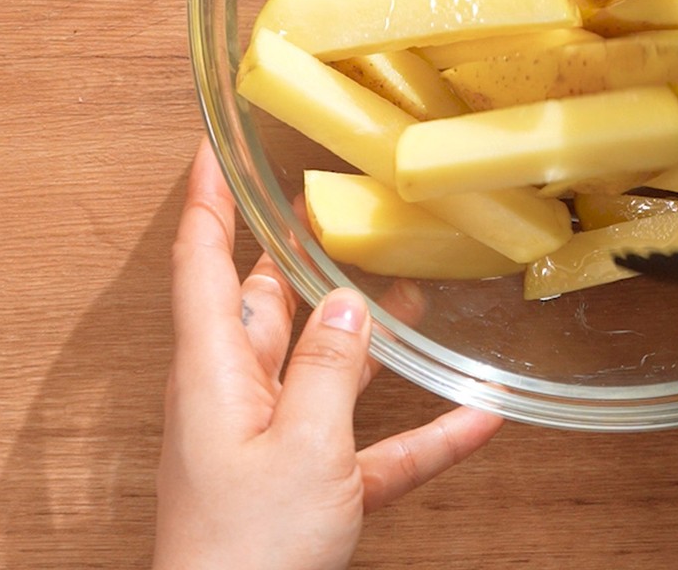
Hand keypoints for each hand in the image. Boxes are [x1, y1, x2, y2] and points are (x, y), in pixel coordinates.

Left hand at [154, 140, 502, 569]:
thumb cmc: (245, 553)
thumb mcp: (302, 448)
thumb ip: (330, 369)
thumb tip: (351, 304)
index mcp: (215, 374)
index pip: (201, 264)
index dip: (208, 202)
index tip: (214, 147)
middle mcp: (238, 398)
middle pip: (265, 306)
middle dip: (297, 256)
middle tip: (331, 206)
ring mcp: (274, 444)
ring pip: (323, 367)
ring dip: (367, 334)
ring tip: (414, 290)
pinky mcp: (310, 490)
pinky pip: (370, 447)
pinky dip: (419, 433)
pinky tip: (475, 419)